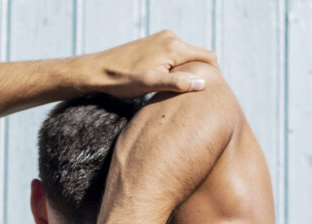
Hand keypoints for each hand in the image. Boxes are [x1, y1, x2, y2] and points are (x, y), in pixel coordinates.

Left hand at [89, 29, 218, 97]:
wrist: (97, 70)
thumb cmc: (122, 79)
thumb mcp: (150, 84)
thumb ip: (177, 82)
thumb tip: (202, 83)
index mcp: (174, 46)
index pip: (208, 57)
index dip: (214, 75)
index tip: (213, 93)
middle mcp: (170, 38)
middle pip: (199, 56)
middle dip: (201, 74)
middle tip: (198, 97)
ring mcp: (162, 39)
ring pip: (187, 56)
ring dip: (188, 72)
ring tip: (182, 92)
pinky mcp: (154, 43)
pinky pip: (175, 55)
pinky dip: (177, 68)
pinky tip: (169, 83)